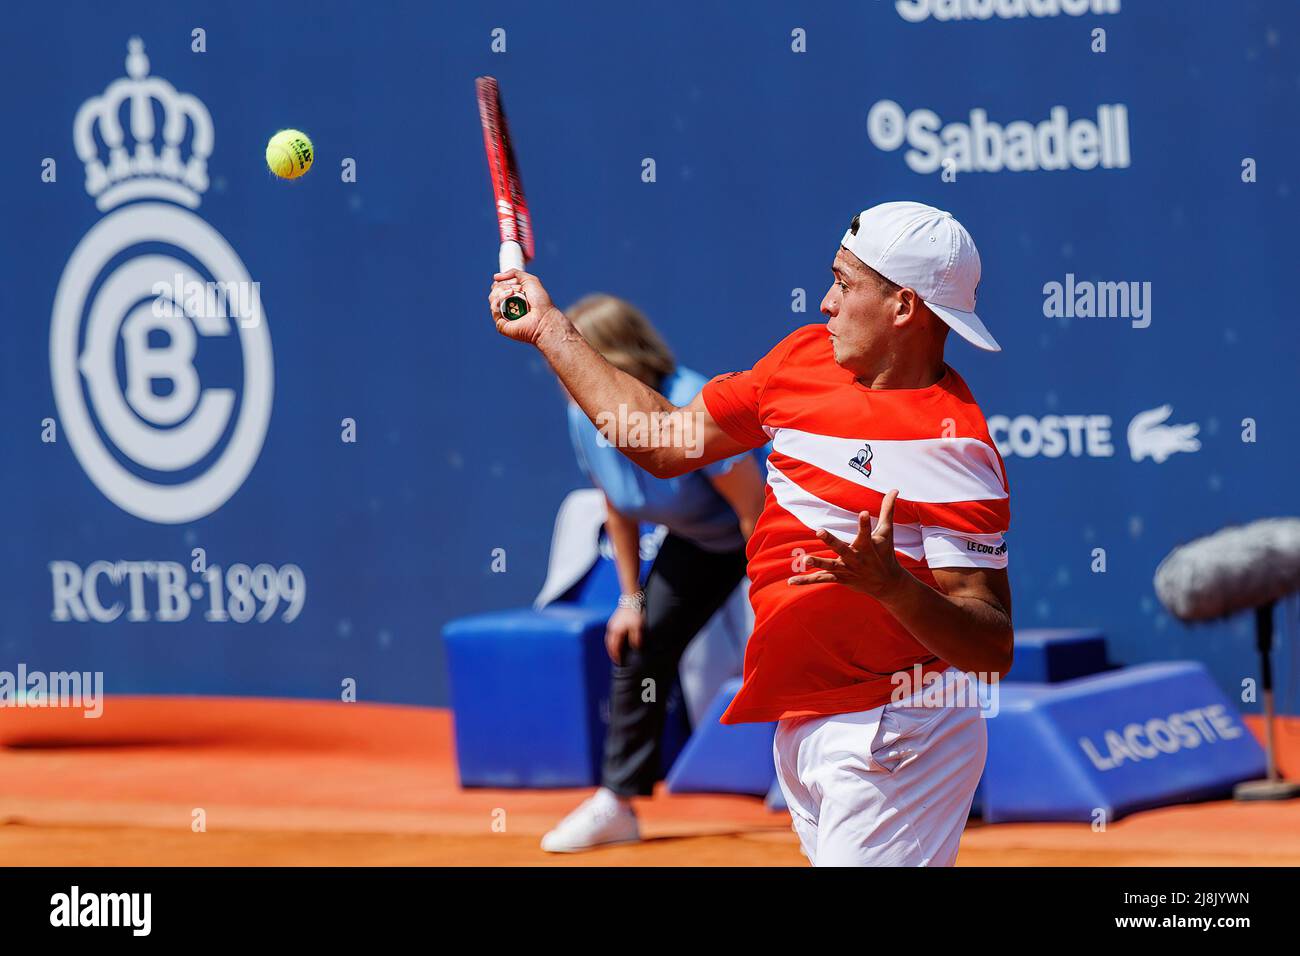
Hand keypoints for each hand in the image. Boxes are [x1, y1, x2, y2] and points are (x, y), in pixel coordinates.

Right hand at [487, 269, 560, 344]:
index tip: (515, 283)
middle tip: (518, 290)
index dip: (503, 281)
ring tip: (514, 293)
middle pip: (494, 290)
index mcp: (512, 296)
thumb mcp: (530, 280)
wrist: (544, 317)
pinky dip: (498, 302)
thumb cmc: (540, 301)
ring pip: (492, 298)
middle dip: (504, 286)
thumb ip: (514, 273)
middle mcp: (506, 305)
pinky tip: (507, 299)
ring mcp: (503, 315)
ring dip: (502, 292)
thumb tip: (495, 277)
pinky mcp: (501, 324)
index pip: (498, 285)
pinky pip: (494, 309)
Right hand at [604, 606, 644, 664]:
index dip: (616, 656)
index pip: (614, 647)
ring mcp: (612, 623)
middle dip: (612, 652)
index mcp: (616, 631)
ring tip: (616, 651)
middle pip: (609, 644)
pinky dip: (613, 639)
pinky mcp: (614, 620)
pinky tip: (618, 639)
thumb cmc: (635, 612)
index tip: (619, 662)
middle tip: (616, 659)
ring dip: (611, 646)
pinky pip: (611, 633)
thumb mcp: (638, 626)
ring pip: (609, 638)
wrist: (631, 599)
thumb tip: (635, 647)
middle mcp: (612, 628)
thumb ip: (635, 638)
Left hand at [788, 488, 905, 597]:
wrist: (887, 584)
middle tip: (820, 531)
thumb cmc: (885, 553)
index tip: (863, 512)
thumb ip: (887, 510)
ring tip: (804, 560)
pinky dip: (806, 580)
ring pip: (830, 567)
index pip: (866, 532)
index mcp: (867, 547)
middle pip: (843, 549)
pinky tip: (791, 581)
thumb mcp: (887, 532)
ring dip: (817, 563)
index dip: (864, 523)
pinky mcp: (840, 578)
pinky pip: (821, 579)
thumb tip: (895, 489)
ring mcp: (847, 570)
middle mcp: (856, 559)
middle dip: (832, 541)